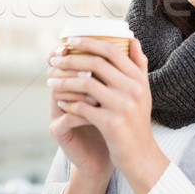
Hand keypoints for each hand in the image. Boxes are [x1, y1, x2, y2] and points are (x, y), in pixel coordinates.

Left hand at [47, 37, 168, 193]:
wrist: (140, 154)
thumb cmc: (137, 120)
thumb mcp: (143, 90)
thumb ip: (138, 65)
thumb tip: (132, 39)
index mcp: (138, 78)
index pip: (112, 51)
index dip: (89, 43)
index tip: (70, 41)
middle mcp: (133, 89)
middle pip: (96, 63)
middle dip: (71, 59)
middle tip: (54, 60)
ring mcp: (123, 106)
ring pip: (86, 84)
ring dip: (64, 81)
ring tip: (51, 81)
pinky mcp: (111, 124)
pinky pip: (82, 108)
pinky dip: (68, 104)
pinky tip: (60, 103)